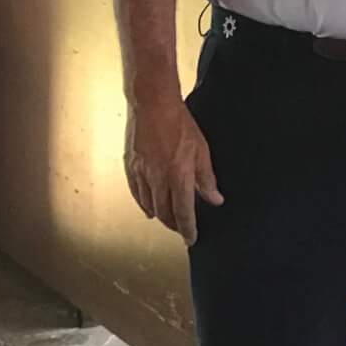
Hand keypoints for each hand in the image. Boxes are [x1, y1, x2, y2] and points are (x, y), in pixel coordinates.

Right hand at [123, 96, 223, 244]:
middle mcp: (157, 180)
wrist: (153, 105)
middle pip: (164, 213)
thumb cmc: (180, 124)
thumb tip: (215, 199)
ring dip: (160, 216)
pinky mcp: (131, 167)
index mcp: (178, 177)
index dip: (188, 229)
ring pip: (149, 205)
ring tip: (168, 220)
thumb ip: (207, 178)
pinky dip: (143, 204)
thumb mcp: (202, 151)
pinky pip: (136, 193)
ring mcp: (141, 174)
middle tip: (182, 230)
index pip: (183, 213)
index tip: (191, 239)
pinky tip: (148, 207)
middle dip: (174, 225)